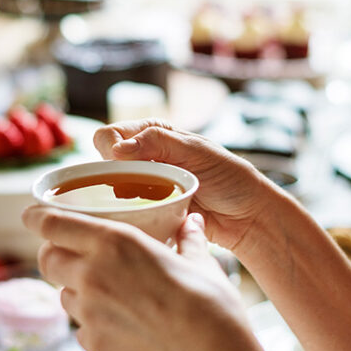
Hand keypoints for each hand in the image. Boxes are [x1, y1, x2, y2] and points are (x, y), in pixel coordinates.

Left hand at [25, 207, 256, 350]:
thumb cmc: (209, 304)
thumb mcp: (199, 260)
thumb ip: (188, 237)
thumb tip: (191, 222)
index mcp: (114, 241)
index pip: (52, 224)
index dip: (37, 217)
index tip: (33, 215)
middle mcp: (92, 273)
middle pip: (47, 258)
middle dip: (53, 252)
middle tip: (72, 252)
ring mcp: (89, 311)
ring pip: (62, 293)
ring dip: (74, 287)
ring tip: (106, 289)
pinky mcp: (93, 342)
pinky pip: (80, 325)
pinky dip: (91, 320)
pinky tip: (119, 320)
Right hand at [92, 120, 282, 251]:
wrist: (247, 217)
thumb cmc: (230, 178)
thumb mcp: (197, 153)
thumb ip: (158, 143)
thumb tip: (117, 149)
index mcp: (154, 133)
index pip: (110, 135)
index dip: (110, 150)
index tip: (123, 167)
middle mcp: (144, 156)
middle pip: (103, 162)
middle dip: (113, 176)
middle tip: (140, 189)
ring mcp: (143, 184)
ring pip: (109, 188)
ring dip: (122, 197)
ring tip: (152, 202)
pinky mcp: (146, 210)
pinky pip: (123, 211)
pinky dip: (129, 213)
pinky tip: (149, 215)